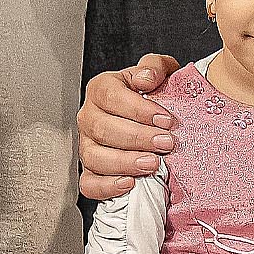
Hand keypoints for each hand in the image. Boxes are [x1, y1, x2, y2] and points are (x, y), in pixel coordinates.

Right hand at [74, 56, 179, 201]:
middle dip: (138, 138)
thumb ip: (154, 66)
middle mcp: (89, 117)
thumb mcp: (158, 72)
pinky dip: (107, 187)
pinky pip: (90, 183)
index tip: (166, 119)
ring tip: (153, 164)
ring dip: (125, 162)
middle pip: (103, 129)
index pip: (110, 96)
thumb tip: (147, 78)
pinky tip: (129, 184)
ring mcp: (87, 146)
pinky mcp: (91, 171)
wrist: (153, 118)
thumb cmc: (153, 94)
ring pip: (95, 157)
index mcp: (101, 89)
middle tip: (166, 143)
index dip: (138, 109)